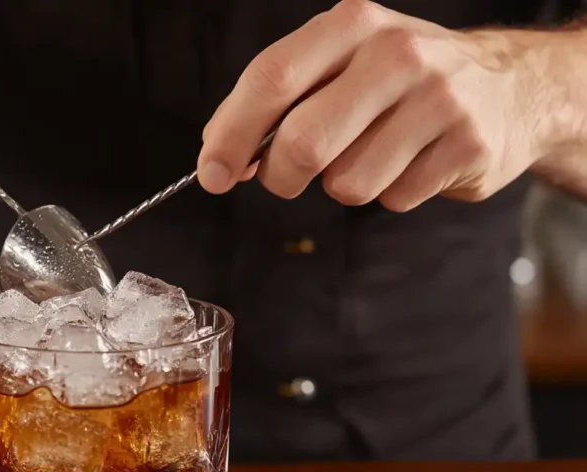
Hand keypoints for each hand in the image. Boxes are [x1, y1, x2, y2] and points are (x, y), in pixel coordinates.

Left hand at [197, 0, 549, 211]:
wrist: (506, 86)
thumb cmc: (396, 82)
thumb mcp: (338, 65)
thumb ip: (277, 101)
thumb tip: (219, 153)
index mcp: (351, 26)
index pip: (271, 79)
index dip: (230, 135)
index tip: (212, 173)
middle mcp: (396, 53)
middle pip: (303, 142)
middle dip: (280, 176)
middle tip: (286, 177)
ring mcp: (438, 98)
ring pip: (347, 183)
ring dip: (343, 185)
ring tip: (371, 155)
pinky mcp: (467, 144)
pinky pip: (393, 199)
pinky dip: (390, 193)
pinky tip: (410, 162)